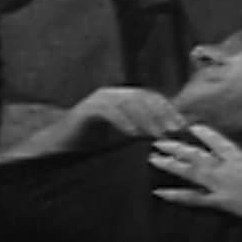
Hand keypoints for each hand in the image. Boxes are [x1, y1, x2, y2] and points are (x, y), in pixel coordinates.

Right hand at [66, 87, 188, 138]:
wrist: (60, 147)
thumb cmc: (93, 144)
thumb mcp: (123, 137)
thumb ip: (143, 133)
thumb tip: (169, 137)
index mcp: (122, 98)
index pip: (152, 98)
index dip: (169, 111)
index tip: (181, 127)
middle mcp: (112, 94)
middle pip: (143, 97)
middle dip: (160, 114)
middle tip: (172, 131)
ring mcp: (98, 99)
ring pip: (128, 102)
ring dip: (145, 119)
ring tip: (156, 134)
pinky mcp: (87, 109)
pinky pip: (109, 111)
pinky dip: (123, 122)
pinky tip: (133, 134)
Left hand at [149, 125, 241, 222]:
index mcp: (240, 157)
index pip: (218, 142)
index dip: (204, 134)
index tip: (192, 127)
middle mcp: (228, 169)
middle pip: (197, 156)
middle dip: (177, 148)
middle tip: (159, 142)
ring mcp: (223, 185)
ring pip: (192, 173)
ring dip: (172, 166)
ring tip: (155, 160)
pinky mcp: (223, 202)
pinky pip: (196, 199)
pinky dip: (178, 195)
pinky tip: (161, 192)